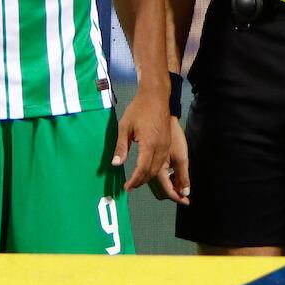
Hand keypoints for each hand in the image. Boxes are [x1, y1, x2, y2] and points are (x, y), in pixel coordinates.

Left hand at [114, 86, 188, 202]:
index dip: (134, 180)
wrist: (156, 97)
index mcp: (149, 144)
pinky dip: (155, 170)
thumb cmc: (138, 110)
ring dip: (149, 176)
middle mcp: (160, 148)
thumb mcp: (125, 127)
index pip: (142, 169)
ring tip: (137, 180)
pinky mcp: (169, 144)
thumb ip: (121, 147)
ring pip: (160, 168)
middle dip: (141, 181)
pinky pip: (163, 162)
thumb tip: (115, 164)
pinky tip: (148, 170)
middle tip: (130, 186)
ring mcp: (166, 146)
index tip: (126, 187)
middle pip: (152, 172)